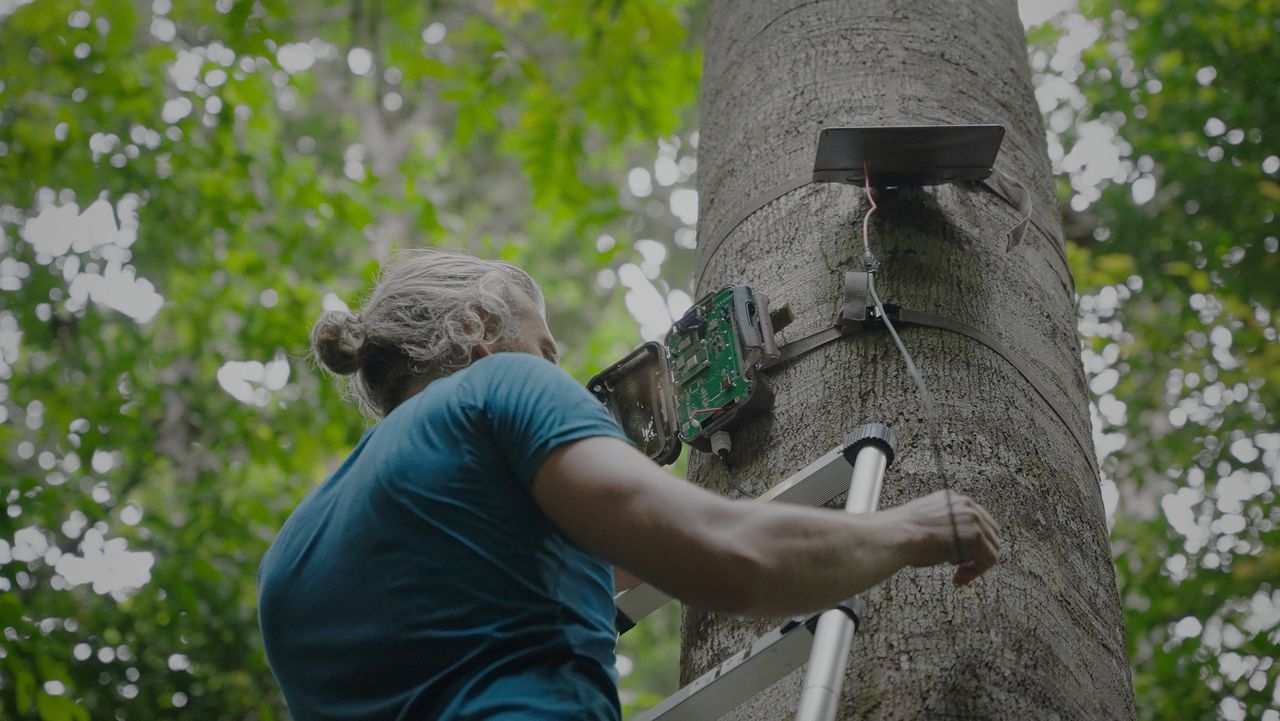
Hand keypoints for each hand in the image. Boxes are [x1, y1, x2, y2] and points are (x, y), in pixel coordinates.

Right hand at [879, 491, 1000, 586]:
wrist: (895, 536)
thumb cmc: (902, 533)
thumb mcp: (927, 520)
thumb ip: (945, 525)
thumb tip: (955, 542)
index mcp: (953, 499)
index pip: (977, 521)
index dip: (973, 543)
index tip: (961, 558)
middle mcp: (965, 504)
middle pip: (989, 533)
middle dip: (978, 554)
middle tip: (962, 570)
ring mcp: (972, 518)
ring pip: (991, 547)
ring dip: (977, 565)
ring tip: (959, 576)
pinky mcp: (975, 535)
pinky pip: (989, 558)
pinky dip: (977, 572)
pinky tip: (959, 577)